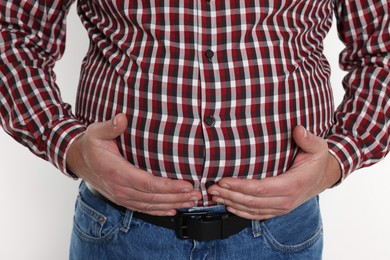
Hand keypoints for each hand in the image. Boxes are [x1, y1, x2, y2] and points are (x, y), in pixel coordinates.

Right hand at [66, 114, 201, 215]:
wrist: (77, 160)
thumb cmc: (90, 146)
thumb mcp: (97, 132)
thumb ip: (110, 127)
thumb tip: (122, 118)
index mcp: (117, 172)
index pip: (148, 183)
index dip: (169, 186)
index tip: (187, 185)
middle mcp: (120, 188)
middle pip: (154, 197)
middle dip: (178, 197)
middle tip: (197, 194)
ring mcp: (121, 197)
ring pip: (151, 205)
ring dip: (173, 204)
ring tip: (191, 201)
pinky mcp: (122, 199)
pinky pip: (143, 208)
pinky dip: (159, 211)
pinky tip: (173, 210)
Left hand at [207, 125, 340, 219]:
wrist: (324, 176)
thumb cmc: (318, 161)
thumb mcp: (317, 147)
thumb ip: (307, 139)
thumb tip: (298, 130)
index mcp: (292, 185)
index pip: (260, 188)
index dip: (240, 186)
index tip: (224, 181)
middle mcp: (286, 200)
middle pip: (252, 201)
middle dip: (230, 195)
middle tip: (212, 189)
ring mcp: (282, 207)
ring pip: (252, 210)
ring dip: (232, 203)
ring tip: (215, 196)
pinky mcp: (278, 209)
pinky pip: (258, 215)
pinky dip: (242, 213)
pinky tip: (229, 207)